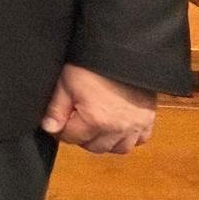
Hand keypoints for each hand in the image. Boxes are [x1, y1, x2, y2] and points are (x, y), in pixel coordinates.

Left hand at [41, 63, 156, 153]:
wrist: (121, 51)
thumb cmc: (90, 65)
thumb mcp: (66, 82)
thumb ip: (56, 108)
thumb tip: (50, 128)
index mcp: (95, 120)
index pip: (71, 138)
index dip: (60, 129)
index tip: (58, 121)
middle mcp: (118, 128)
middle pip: (94, 147)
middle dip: (81, 136)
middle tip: (75, 120)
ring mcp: (136, 125)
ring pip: (118, 148)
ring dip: (105, 141)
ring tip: (96, 124)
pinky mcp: (149, 119)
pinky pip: (140, 140)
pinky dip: (128, 137)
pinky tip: (117, 125)